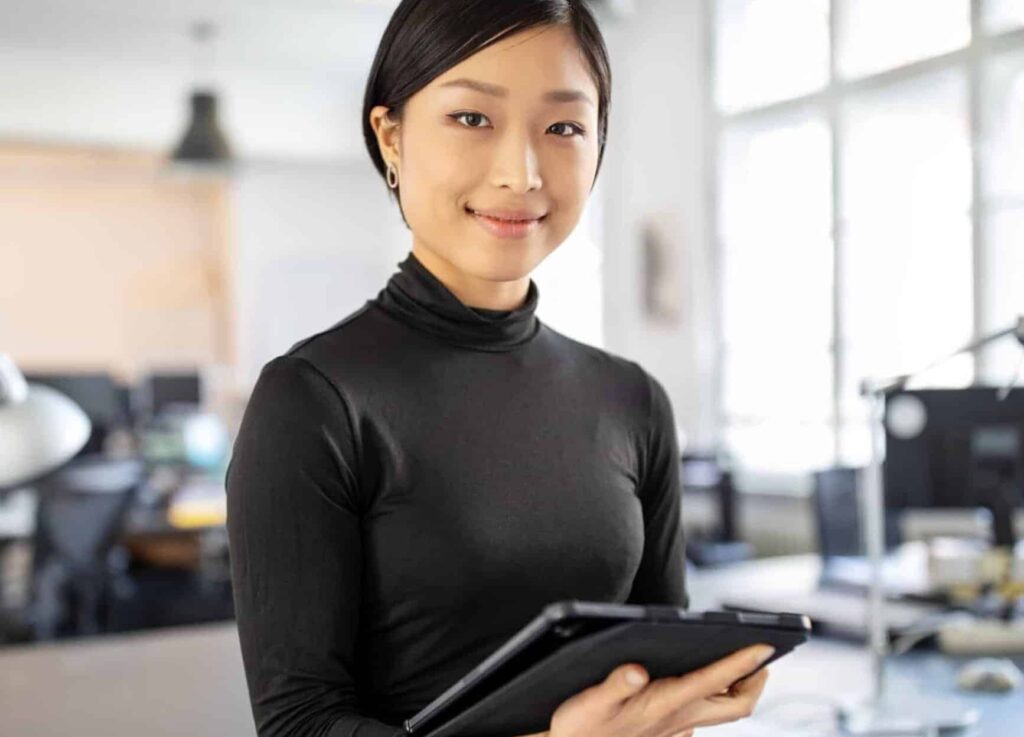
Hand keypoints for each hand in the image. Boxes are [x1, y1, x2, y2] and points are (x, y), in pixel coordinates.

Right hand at [545, 643, 773, 736]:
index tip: (766, 645)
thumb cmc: (581, 728)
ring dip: (738, 689)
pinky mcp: (668, 731)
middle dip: (755, 680)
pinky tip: (701, 685)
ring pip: (723, 712)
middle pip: (737, 705)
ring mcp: (676, 727)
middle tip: (762, 656)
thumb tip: (637, 671)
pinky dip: (713, 697)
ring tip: (741, 665)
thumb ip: (615, 685)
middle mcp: (679, 718)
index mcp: (666, 704)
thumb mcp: (591, 702)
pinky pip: (703, 715)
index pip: (716, 681)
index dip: (743, 662)